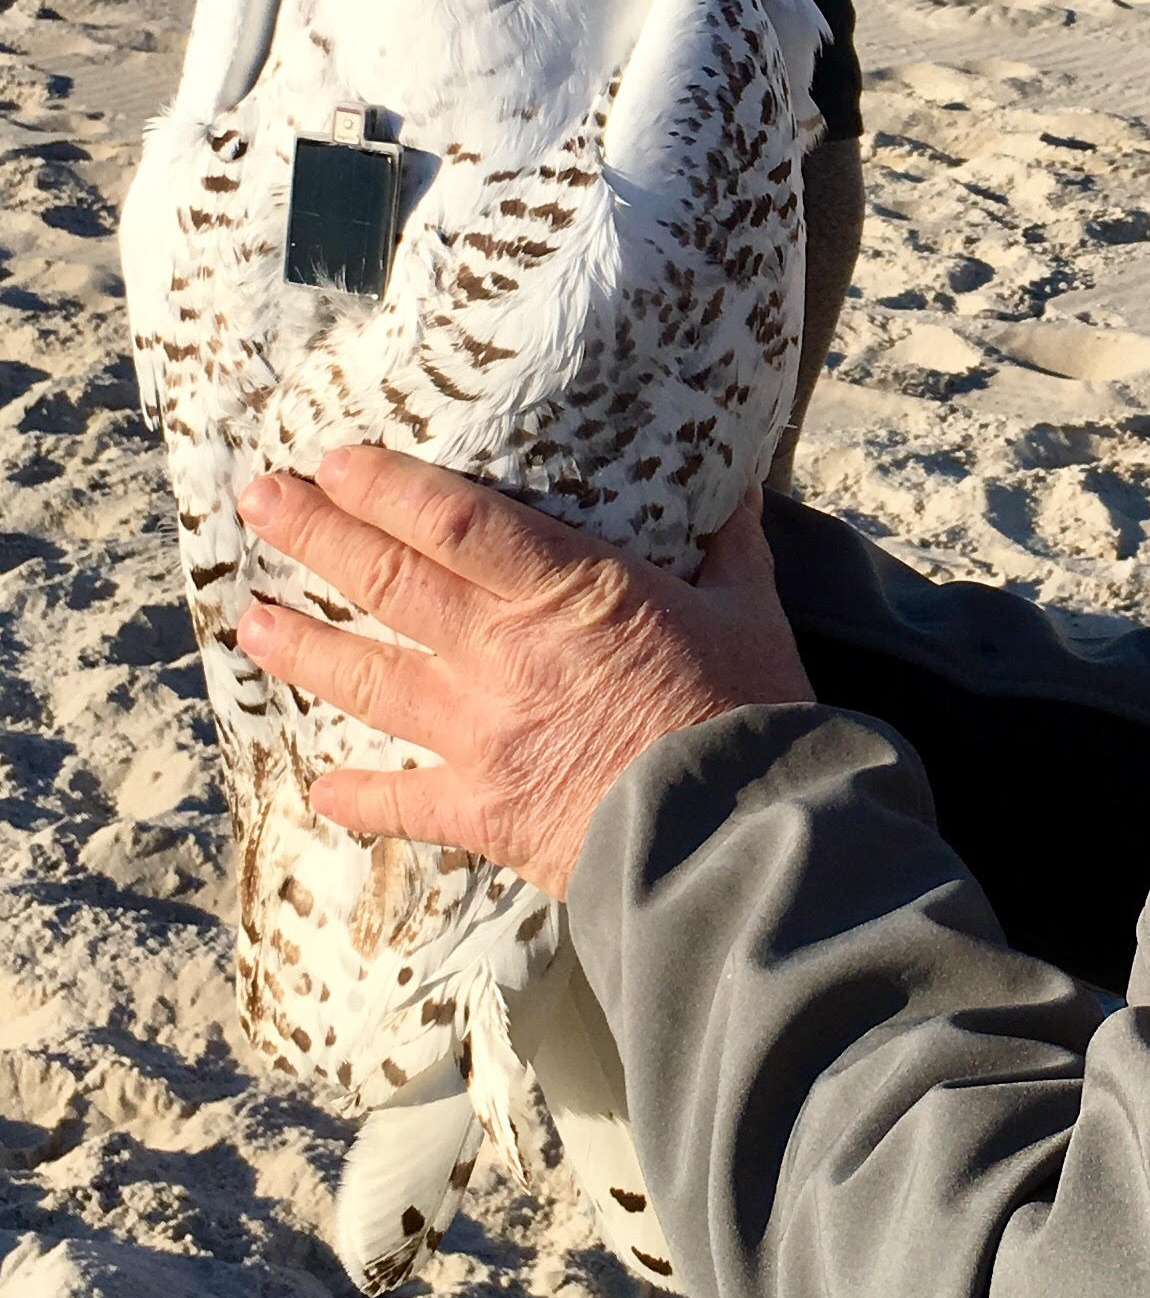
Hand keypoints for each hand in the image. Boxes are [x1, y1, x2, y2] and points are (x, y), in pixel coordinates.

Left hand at [234, 446, 812, 898]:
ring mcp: (482, 732)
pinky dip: (357, 796)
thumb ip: (732, 550)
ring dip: (305, 648)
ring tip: (251, 623)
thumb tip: (739, 491)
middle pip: (392, 582)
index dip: (389, 488)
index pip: (459, 523)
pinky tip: (317, 786)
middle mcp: (505, 651)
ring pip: (372, 679)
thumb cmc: (748, 713)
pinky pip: (402, 801)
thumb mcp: (750, 612)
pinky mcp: (482, 809)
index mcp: (571, 592)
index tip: (334, 461)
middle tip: (261, 500)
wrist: (729, 836)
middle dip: (319, 535)